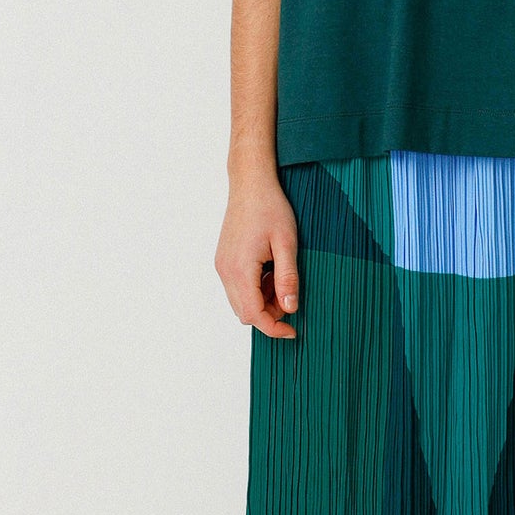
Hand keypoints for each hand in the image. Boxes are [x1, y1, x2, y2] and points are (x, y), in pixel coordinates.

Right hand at [215, 171, 299, 337]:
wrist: (250, 184)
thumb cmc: (270, 208)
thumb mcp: (287, 244)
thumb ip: (288, 278)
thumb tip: (290, 308)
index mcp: (240, 269)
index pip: (254, 314)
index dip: (274, 328)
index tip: (293, 330)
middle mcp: (225, 271)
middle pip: (245, 313)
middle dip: (269, 313)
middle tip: (290, 295)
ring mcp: (222, 266)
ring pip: (240, 301)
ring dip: (262, 300)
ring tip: (281, 276)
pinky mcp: (224, 260)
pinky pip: (237, 287)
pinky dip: (255, 289)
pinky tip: (270, 270)